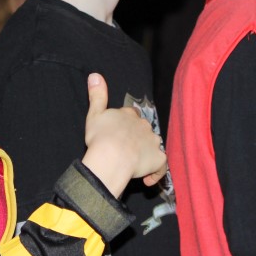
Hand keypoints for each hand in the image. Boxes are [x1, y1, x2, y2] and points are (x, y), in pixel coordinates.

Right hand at [81, 73, 166, 198]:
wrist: (112, 156)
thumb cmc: (100, 136)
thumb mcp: (94, 114)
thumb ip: (97, 95)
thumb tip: (95, 75)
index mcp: (129, 115)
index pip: (131, 115)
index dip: (126, 124)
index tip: (118, 132)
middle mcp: (143, 125)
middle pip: (143, 129)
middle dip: (137, 138)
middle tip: (124, 150)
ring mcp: (152, 142)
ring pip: (153, 145)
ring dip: (146, 153)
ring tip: (134, 164)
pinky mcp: (158, 159)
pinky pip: (161, 167)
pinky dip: (156, 173)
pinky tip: (147, 180)